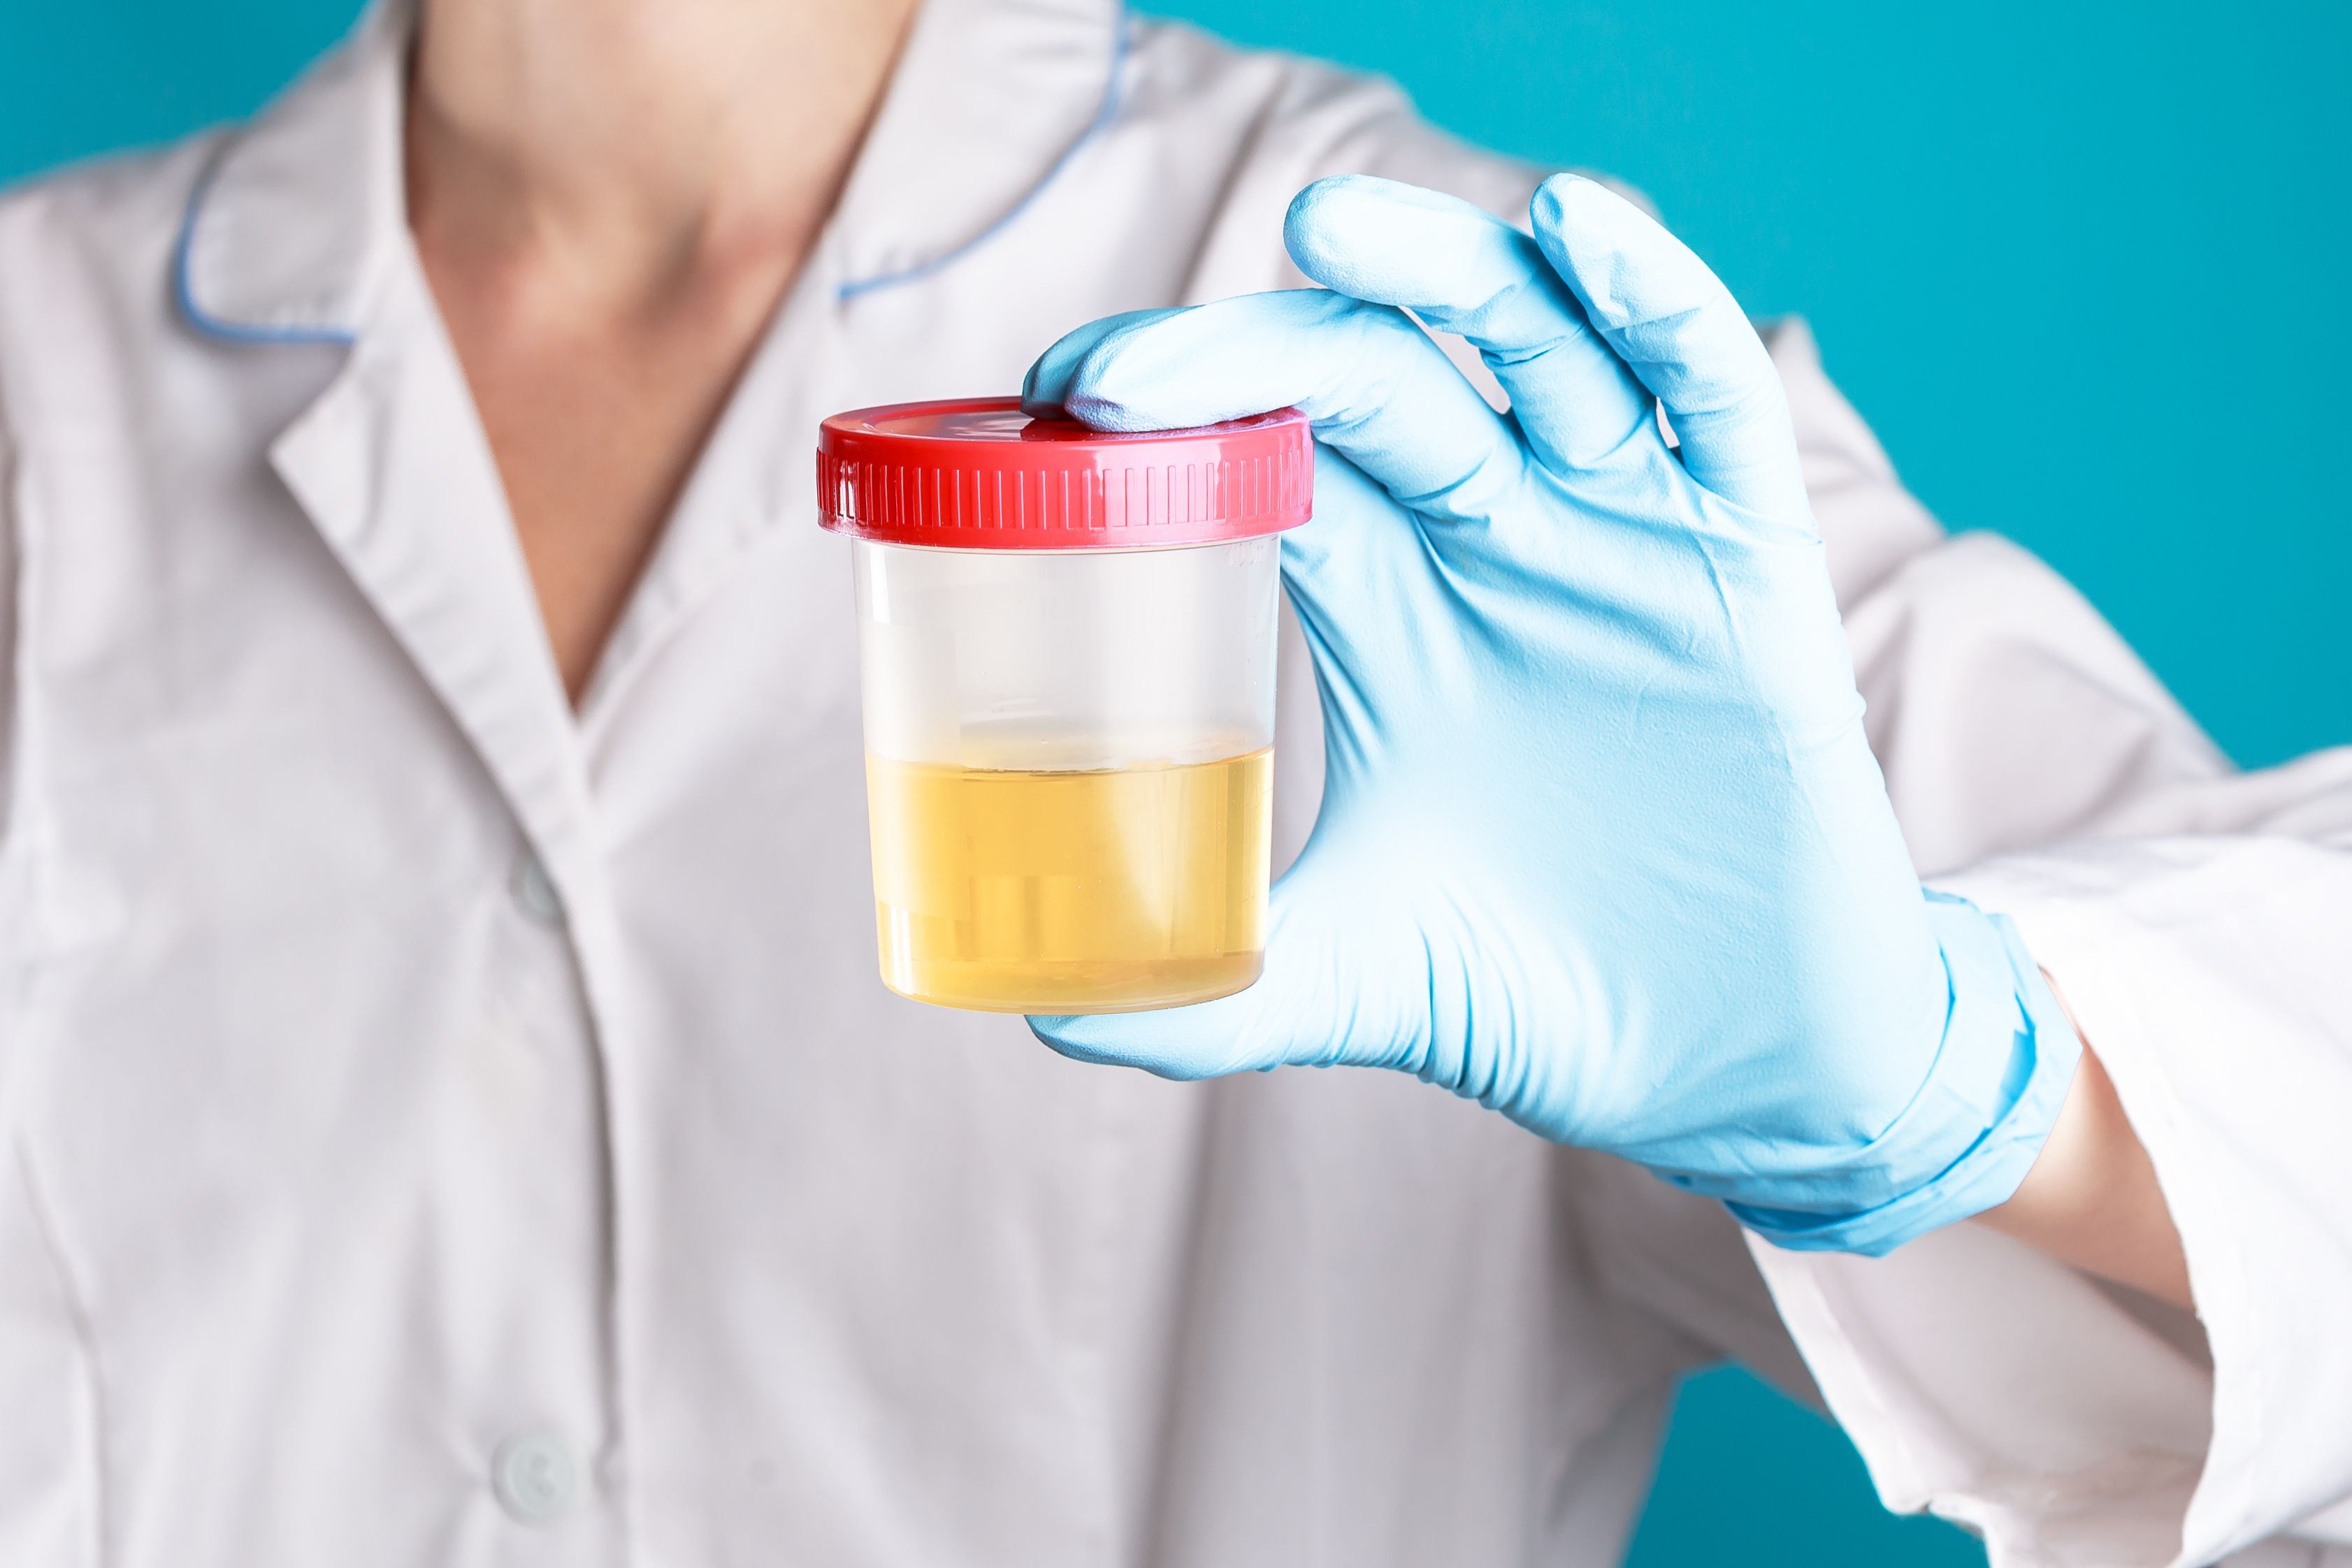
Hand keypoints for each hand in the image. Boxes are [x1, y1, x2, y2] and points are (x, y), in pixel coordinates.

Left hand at [1022, 174, 2079, 1253]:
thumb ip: (1214, 992)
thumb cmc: (1544, 996)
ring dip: (1436, 268)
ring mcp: (1622, 531)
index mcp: (1388, 604)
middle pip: (1370, 378)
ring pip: (1529, 345)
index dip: (1171, 407)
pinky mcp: (1747, 557)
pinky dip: (1659, 303)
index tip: (1058, 409)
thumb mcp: (1357, 974)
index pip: (1263, 449)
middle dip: (1250, 348)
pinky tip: (1585, 232)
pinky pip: (1709, 397)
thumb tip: (1046, 1022)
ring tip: (1329, 225)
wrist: (1735, 1063)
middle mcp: (1494, 538)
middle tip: (1121, 377)